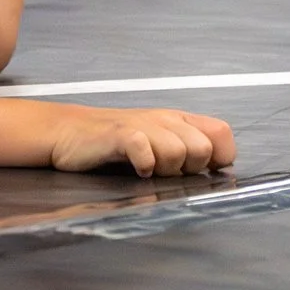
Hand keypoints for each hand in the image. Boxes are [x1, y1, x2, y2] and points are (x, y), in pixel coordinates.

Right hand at [48, 107, 236, 176]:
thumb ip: (185, 149)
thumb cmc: (114, 143)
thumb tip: (215, 170)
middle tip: (164, 170)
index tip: (198, 170)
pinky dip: (143, 166)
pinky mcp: (120, 134)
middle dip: (188, 168)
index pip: (221, 133)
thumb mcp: (156, 141)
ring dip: (164, 169)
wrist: (68, 132)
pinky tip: (135, 169)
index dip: (218, 157)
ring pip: (178, 152)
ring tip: (146, 169)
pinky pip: (145, 151)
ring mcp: (143, 124)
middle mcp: (165, 119)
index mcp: (178, 120)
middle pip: (202, 149)